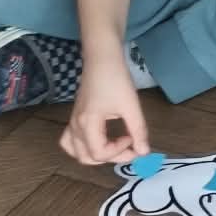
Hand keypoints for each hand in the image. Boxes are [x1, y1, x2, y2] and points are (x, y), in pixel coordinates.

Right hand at [59, 49, 150, 167]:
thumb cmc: (116, 79)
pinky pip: (71, 140)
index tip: (132, 137)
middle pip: (86, 157)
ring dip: (94, 155)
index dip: (120, 152)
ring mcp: (73, 121)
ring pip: (76, 151)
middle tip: (127, 147)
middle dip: (110, 157)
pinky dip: (83, 146)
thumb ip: (138, 131)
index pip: (99, 153)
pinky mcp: (75, 116)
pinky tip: (99, 139)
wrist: (102, 58)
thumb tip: (144, 152)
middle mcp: (76, 125)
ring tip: (112, 147)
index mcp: (88, 123)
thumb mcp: (131, 106)